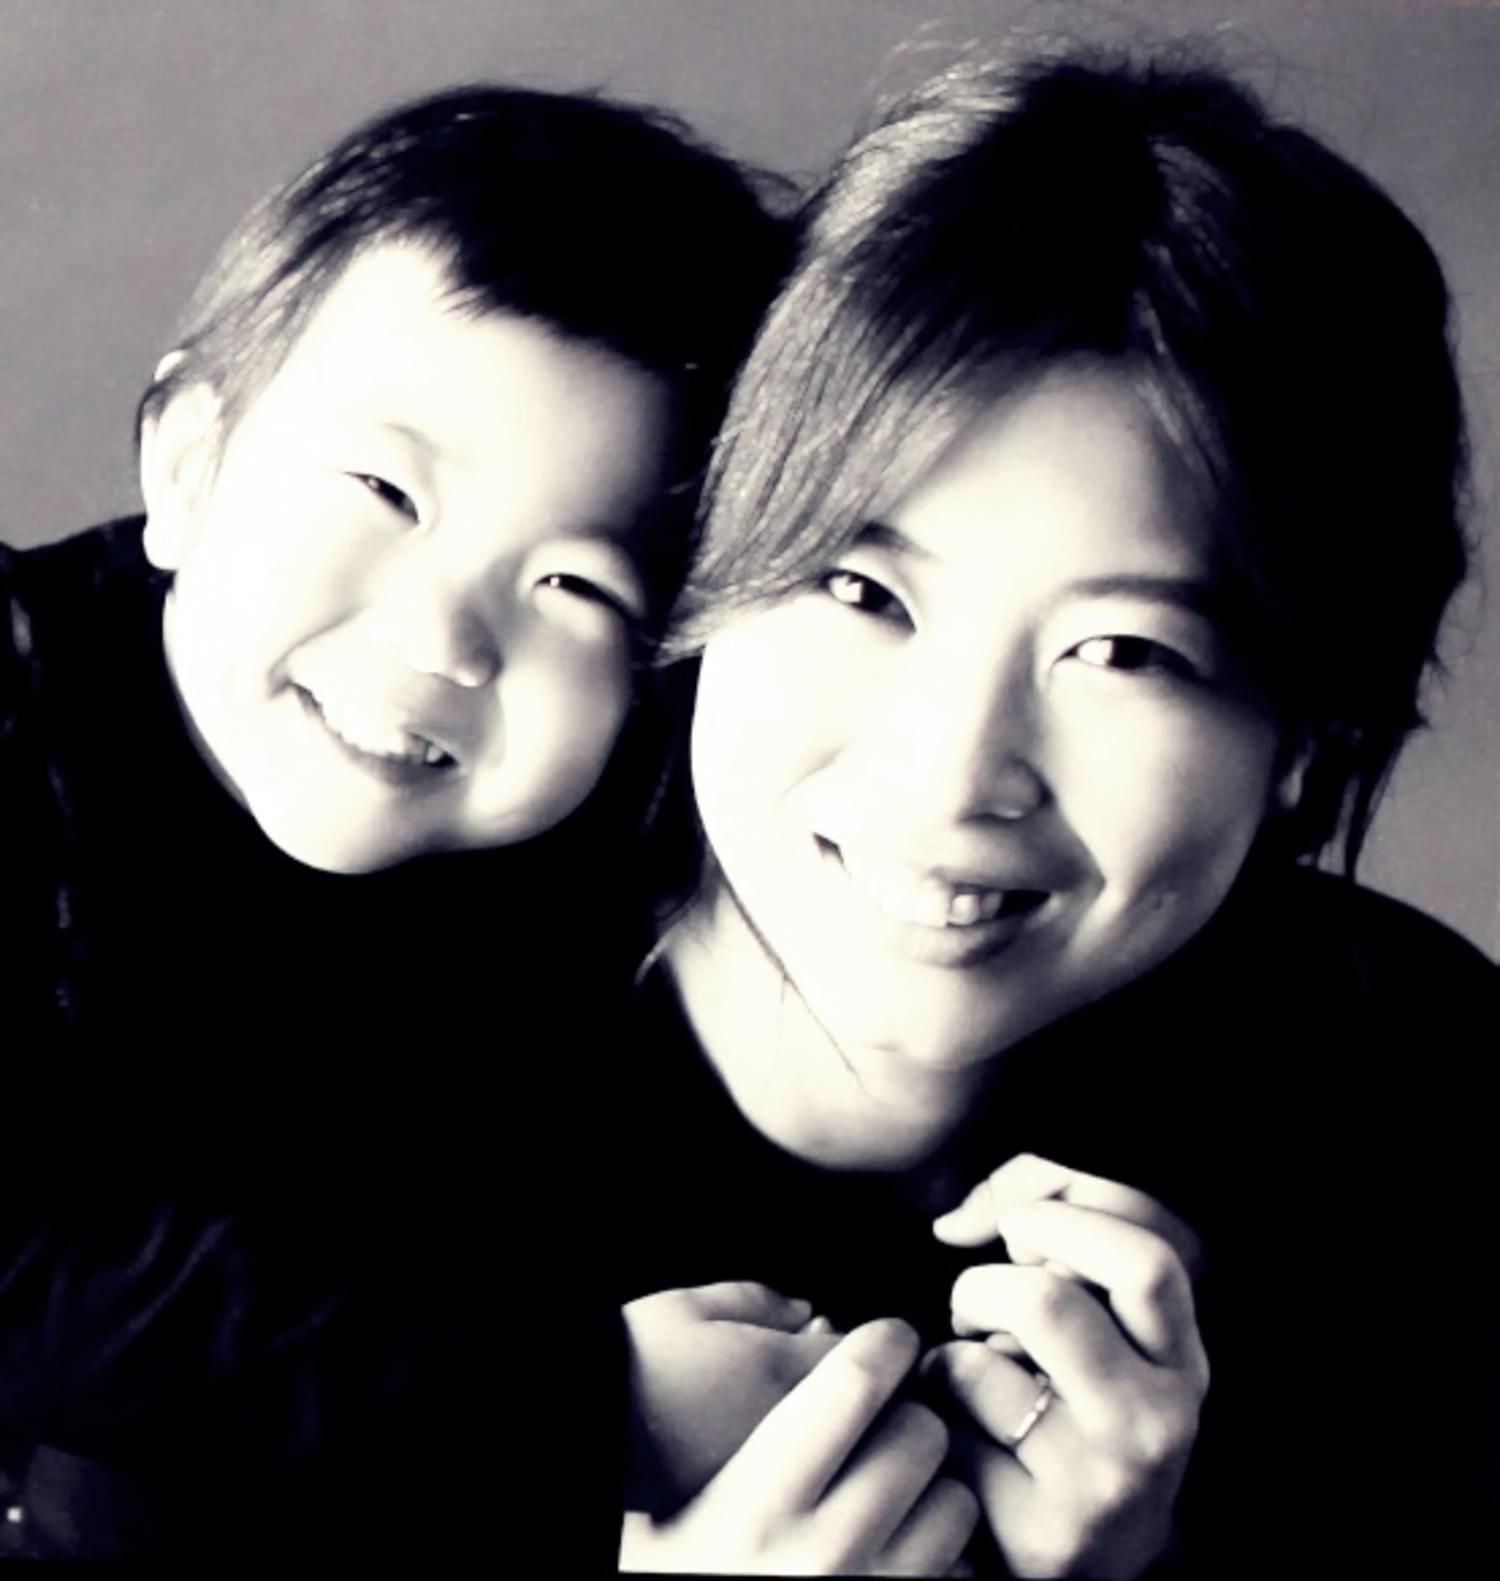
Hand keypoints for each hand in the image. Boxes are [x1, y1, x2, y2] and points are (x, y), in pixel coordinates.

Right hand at [621, 1318, 979, 1575]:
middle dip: (906, 1411)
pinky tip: (897, 1549)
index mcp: (757, 1503)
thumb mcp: (655, 1495)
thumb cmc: (663, 1574)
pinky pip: (963, 1569)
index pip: (854, 1384)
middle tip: (883, 1419)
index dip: (884, 1343)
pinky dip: (943, 1551)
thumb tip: (819, 1328)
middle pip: (918, 1432)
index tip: (889, 1337)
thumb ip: (725, 1404)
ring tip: (890, 1490)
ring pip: (955, 1500)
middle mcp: (821, 1556)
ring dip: (932, 1484)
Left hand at [926, 1155, 1207, 1578]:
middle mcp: (1161, 1419)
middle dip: (983, 1285)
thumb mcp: (1090, 1331)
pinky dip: (935, 1406)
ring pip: (984, 1362)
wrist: (1073, 1566)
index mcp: (1181, 1359)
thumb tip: (954, 1220)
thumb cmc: (1061, 1414)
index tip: (1017, 1235)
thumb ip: (1048, 1244)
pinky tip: (957, 1431)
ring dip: (953, 1348)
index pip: (1145, 1255)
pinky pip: (955, 1421)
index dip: (1061, 1220)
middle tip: (977, 1310)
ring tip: (968, 1376)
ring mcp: (1107, 1479)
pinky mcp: (1046, 1527)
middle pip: (1049, 1296)